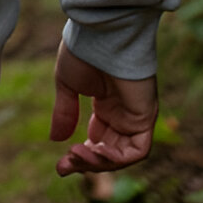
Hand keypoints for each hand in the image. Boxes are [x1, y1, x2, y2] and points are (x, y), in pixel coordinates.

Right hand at [49, 42, 157, 175]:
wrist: (100, 36)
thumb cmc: (83, 52)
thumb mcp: (67, 85)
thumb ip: (65, 113)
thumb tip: (56, 140)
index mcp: (106, 104)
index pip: (98, 140)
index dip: (81, 156)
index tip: (60, 165)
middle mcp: (123, 113)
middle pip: (109, 152)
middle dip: (86, 164)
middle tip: (64, 166)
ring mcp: (135, 116)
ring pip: (122, 156)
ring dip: (99, 163)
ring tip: (77, 156)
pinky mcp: (146, 117)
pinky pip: (138, 151)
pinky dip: (118, 158)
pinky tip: (97, 151)